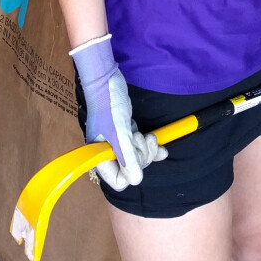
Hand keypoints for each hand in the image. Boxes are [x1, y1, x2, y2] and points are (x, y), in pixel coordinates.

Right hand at [70, 35, 166, 190]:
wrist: (106, 79)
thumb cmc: (108, 103)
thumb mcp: (119, 130)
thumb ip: (127, 155)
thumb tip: (136, 180)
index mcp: (100, 156)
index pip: (118, 181)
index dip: (131, 171)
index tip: (134, 154)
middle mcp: (108, 153)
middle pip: (132, 170)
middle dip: (142, 156)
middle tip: (141, 138)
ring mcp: (118, 143)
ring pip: (138, 159)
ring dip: (148, 150)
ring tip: (147, 136)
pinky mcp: (126, 133)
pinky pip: (141, 148)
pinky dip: (152, 147)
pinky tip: (161, 147)